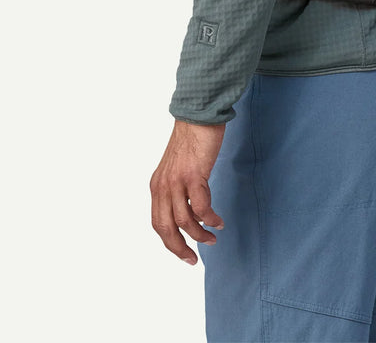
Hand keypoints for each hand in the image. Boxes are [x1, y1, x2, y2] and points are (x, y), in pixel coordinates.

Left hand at [150, 118, 226, 265]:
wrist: (198, 116)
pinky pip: (201, 207)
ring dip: (199, 235)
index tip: (185, 254)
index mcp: (157, 186)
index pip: (158, 223)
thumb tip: (192, 216)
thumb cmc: (191, 140)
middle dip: (180, 248)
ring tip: (212, 238)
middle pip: (166, 228)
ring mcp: (177, 181)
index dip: (170, 243)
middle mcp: (163, 186)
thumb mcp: (177, 169)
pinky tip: (218, 221)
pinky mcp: (193, 175)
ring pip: (185, 221)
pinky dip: (210, 219)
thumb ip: (179, 190)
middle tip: (194, 259)